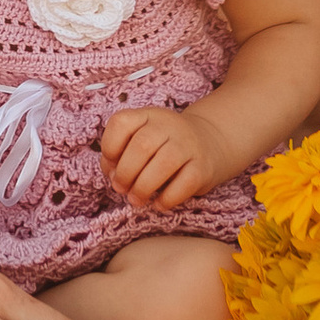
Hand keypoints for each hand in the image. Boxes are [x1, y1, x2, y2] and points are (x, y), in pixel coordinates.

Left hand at [100, 102, 236, 203]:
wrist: (210, 142)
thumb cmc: (163, 146)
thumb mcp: (141, 138)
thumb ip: (121, 154)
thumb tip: (113, 175)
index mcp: (148, 116)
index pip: (122, 122)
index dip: (110, 146)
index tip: (111, 165)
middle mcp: (169, 125)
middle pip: (141, 146)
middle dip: (125, 173)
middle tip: (121, 189)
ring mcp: (188, 145)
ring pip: (163, 164)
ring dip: (143, 187)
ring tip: (136, 199)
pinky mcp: (203, 168)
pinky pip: (184, 184)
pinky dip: (167, 198)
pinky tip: (159, 204)